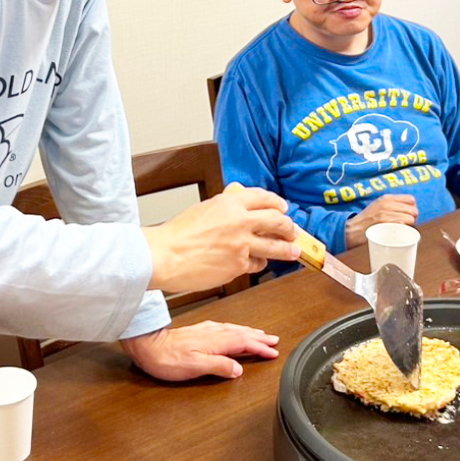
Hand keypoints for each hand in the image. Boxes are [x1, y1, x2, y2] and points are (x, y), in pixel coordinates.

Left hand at [122, 321, 279, 380]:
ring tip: (260, 335)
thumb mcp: (194, 367)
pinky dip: (235, 330)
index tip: (273, 353)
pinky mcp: (198, 331)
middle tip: (274, 341)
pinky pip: (224, 328)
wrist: (146, 345)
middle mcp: (212, 333)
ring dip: (249, 332)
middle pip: (242, 333)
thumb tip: (238, 369)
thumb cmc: (167, 359)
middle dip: (259, 338)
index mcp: (215, 341)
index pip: (244, 343)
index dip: (260, 348)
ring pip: (233, 329)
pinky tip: (233, 330)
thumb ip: (219, 367)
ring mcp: (205, 331)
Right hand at [142, 183, 297, 293]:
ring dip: (288, 249)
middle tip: (293, 231)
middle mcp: (240, 221)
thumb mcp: (204, 208)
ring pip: (275, 246)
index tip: (283, 209)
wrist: (165, 255)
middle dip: (289, 227)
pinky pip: (257, 264)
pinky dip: (259, 264)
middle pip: (277, 221)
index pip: (264, 198)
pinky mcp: (239, 265)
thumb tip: (238, 195)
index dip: (278, 204)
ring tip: (294, 251)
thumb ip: (225, 204)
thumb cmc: (178, 234)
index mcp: (231, 202)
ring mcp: (242, 244)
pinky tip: (257, 263)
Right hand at [344, 194, 419, 249]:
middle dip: (413, 218)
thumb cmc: (366, 220)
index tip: (408, 215)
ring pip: (411, 218)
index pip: (411, 199)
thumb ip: (392, 205)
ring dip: (410, 225)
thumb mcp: (378, 206)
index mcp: (387, 198)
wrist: (353, 229)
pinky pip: (404, 225)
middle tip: (406, 224)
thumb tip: (408, 210)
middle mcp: (387, 203)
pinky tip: (398, 232)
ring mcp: (386, 213)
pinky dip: (404, 230)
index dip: (412, 208)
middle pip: (414, 210)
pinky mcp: (386, 223)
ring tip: (402, 229)